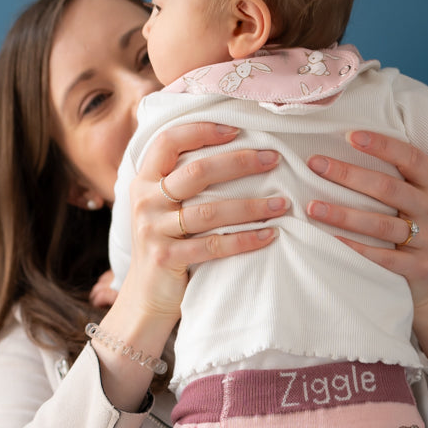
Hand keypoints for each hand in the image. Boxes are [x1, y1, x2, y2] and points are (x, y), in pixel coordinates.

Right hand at [93, 122, 284, 409]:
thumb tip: (232, 145)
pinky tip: (270, 236)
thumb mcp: (164, 207)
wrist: (145, 298)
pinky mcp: (167, 258)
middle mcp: (145, 200)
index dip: (203, 130)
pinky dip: (245, 240)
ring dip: (252, 205)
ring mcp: (153, 229)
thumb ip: (182, 180)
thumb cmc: (167, 245)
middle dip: (241, 162)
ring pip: (210, 210)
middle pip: (197, 171)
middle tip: (274, 159)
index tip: (239, 129)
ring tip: (283, 204)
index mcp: (144, 179)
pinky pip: (214, 246)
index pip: (170, 140)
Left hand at [306, 130, 427, 361]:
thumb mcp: (411, 201)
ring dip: (343, 214)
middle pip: (388, 188)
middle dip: (348, 174)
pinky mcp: (418, 267)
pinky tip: (330, 240)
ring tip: (312, 207)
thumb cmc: (410, 230)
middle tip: (315, 164)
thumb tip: (340, 150)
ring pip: (381, 224)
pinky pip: (382, 257)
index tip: (349, 135)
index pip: (410, 158)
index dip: (383, 145)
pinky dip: (354, 248)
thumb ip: (391, 179)